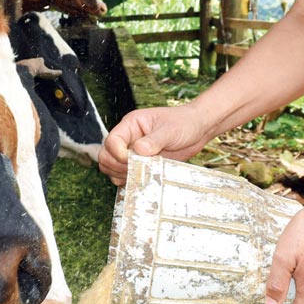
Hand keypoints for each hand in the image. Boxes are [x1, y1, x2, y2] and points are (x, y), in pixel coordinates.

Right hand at [98, 102, 215, 185]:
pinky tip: (144, 179)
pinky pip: (125, 176)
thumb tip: (138, 150)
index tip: (132, 160)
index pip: (112, 140)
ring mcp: (132, 153)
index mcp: (131, 125)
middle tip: (138, 170)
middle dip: (118, 166)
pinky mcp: (140, 165)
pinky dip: (130, 181)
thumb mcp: (170, 130)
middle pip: (106, 156)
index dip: (117, 154)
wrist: (197, 130)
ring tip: (143, 174)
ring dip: (123, 175)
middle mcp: (128, 139)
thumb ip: (154, 140)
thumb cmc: (184, 123)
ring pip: (112, 168)